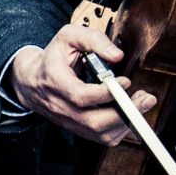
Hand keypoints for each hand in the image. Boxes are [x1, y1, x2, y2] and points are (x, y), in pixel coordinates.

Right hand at [10, 22, 151, 144]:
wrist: (32, 80)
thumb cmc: (53, 57)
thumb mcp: (68, 36)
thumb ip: (93, 40)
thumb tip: (117, 55)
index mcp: (55, 81)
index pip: (80, 96)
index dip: (106, 93)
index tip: (126, 82)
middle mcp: (60, 106)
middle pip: (93, 121)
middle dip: (124, 113)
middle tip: (144, 98)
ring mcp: (69, 120)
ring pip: (99, 133)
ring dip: (126, 123)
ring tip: (142, 104)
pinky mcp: (78, 128)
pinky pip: (101, 138)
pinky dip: (120, 129)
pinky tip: (129, 114)